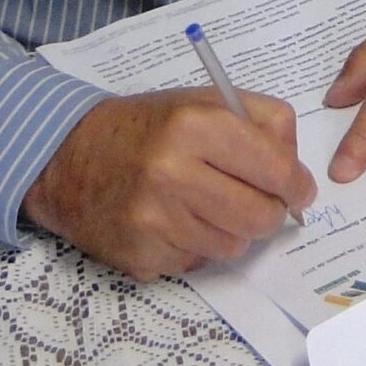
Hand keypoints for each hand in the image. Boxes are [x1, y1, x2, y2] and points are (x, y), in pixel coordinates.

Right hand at [21, 87, 315, 279]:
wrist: (68, 157)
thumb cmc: (147, 126)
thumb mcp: (204, 101)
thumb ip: (262, 122)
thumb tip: (297, 172)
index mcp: (195, 125)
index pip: (275, 169)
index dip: (296, 183)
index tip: (298, 189)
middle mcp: (173, 174)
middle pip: (261, 217)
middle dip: (269, 212)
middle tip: (259, 201)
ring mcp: (154, 221)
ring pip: (233, 247)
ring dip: (233, 231)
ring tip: (209, 206)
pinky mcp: (140, 256)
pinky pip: (197, 263)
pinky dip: (197, 247)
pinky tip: (175, 222)